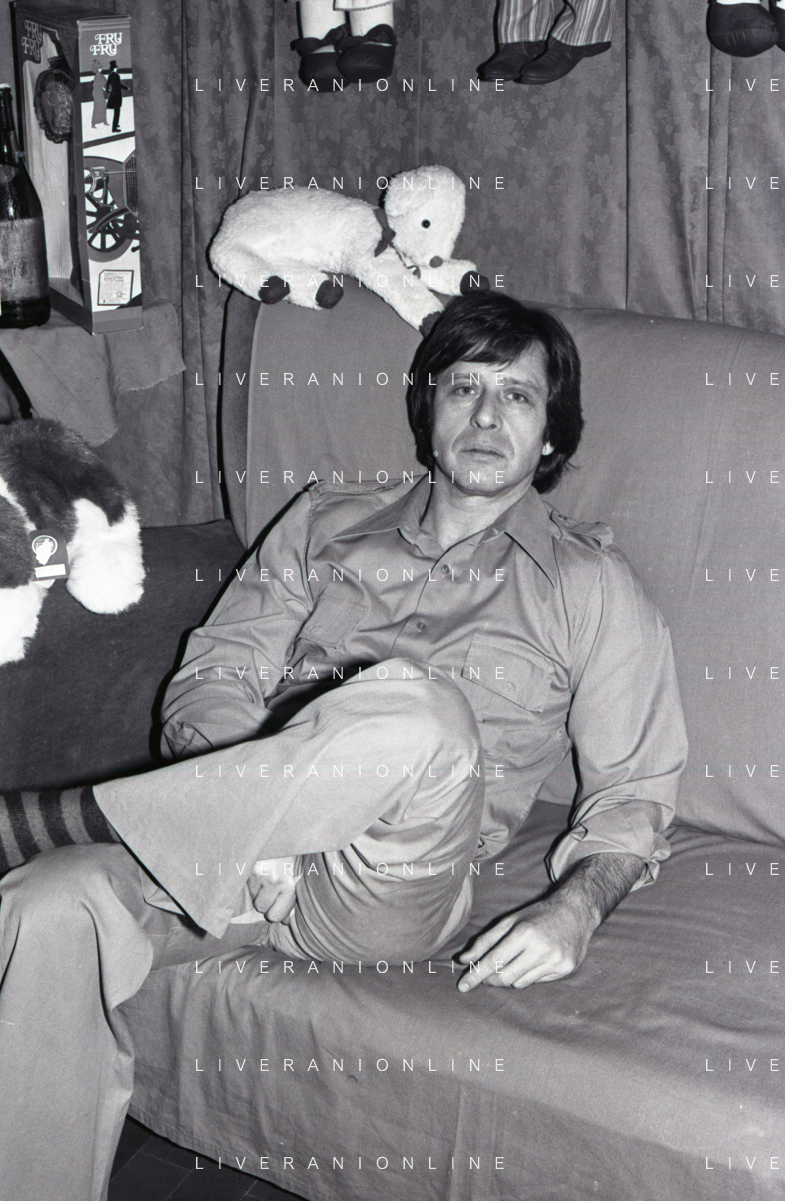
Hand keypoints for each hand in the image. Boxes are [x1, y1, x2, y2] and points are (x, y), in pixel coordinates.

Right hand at [247, 855, 300, 921]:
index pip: (279, 916)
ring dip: (256, 892)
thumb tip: (285, 919)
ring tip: (264, 878)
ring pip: (252, 899)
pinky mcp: (246, 868)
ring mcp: (259, 874)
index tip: (277, 908)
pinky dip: (249, 882)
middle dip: (265, 904)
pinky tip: (256, 872)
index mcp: (290, 883)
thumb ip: (292, 893)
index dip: (277, 913)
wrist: (281, 826)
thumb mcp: (298, 870)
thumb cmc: (291, 850)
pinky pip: (245, 887)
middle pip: (263, 910)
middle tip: (269, 892)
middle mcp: (274, 881)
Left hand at [456, 895, 594, 992]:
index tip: (462, 986)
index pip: (493, 961)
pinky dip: (528, 975)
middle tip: (484, 976)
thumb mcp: (509, 921)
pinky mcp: (565, 969)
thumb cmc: (537, 915)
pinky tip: (535, 960)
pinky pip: (535, 982)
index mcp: (524, 933)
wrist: (576, 912)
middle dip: (489, 979)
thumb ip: (485, 941)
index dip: (475, 975)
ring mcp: (555, 961)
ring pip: (519, 982)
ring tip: (515, 960)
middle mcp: (541, 949)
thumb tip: (463, 960)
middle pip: (505, 977)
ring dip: (510, 976)